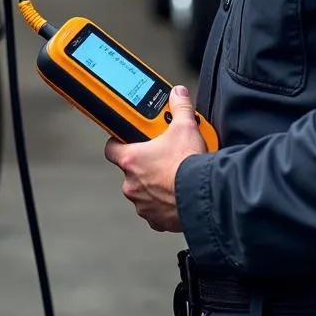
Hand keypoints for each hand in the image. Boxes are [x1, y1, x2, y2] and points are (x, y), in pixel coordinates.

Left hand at [104, 86, 207, 231]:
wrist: (203, 196)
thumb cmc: (188, 165)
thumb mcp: (185, 127)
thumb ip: (179, 108)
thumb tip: (178, 95)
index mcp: (131, 160)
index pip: (112, 148)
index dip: (118, 142)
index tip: (126, 139)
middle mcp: (132, 184)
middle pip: (132, 170)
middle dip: (145, 164)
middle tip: (163, 157)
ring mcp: (143, 204)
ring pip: (144, 191)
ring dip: (155, 185)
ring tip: (174, 176)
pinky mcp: (157, 220)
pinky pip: (156, 211)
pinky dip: (165, 204)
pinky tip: (178, 194)